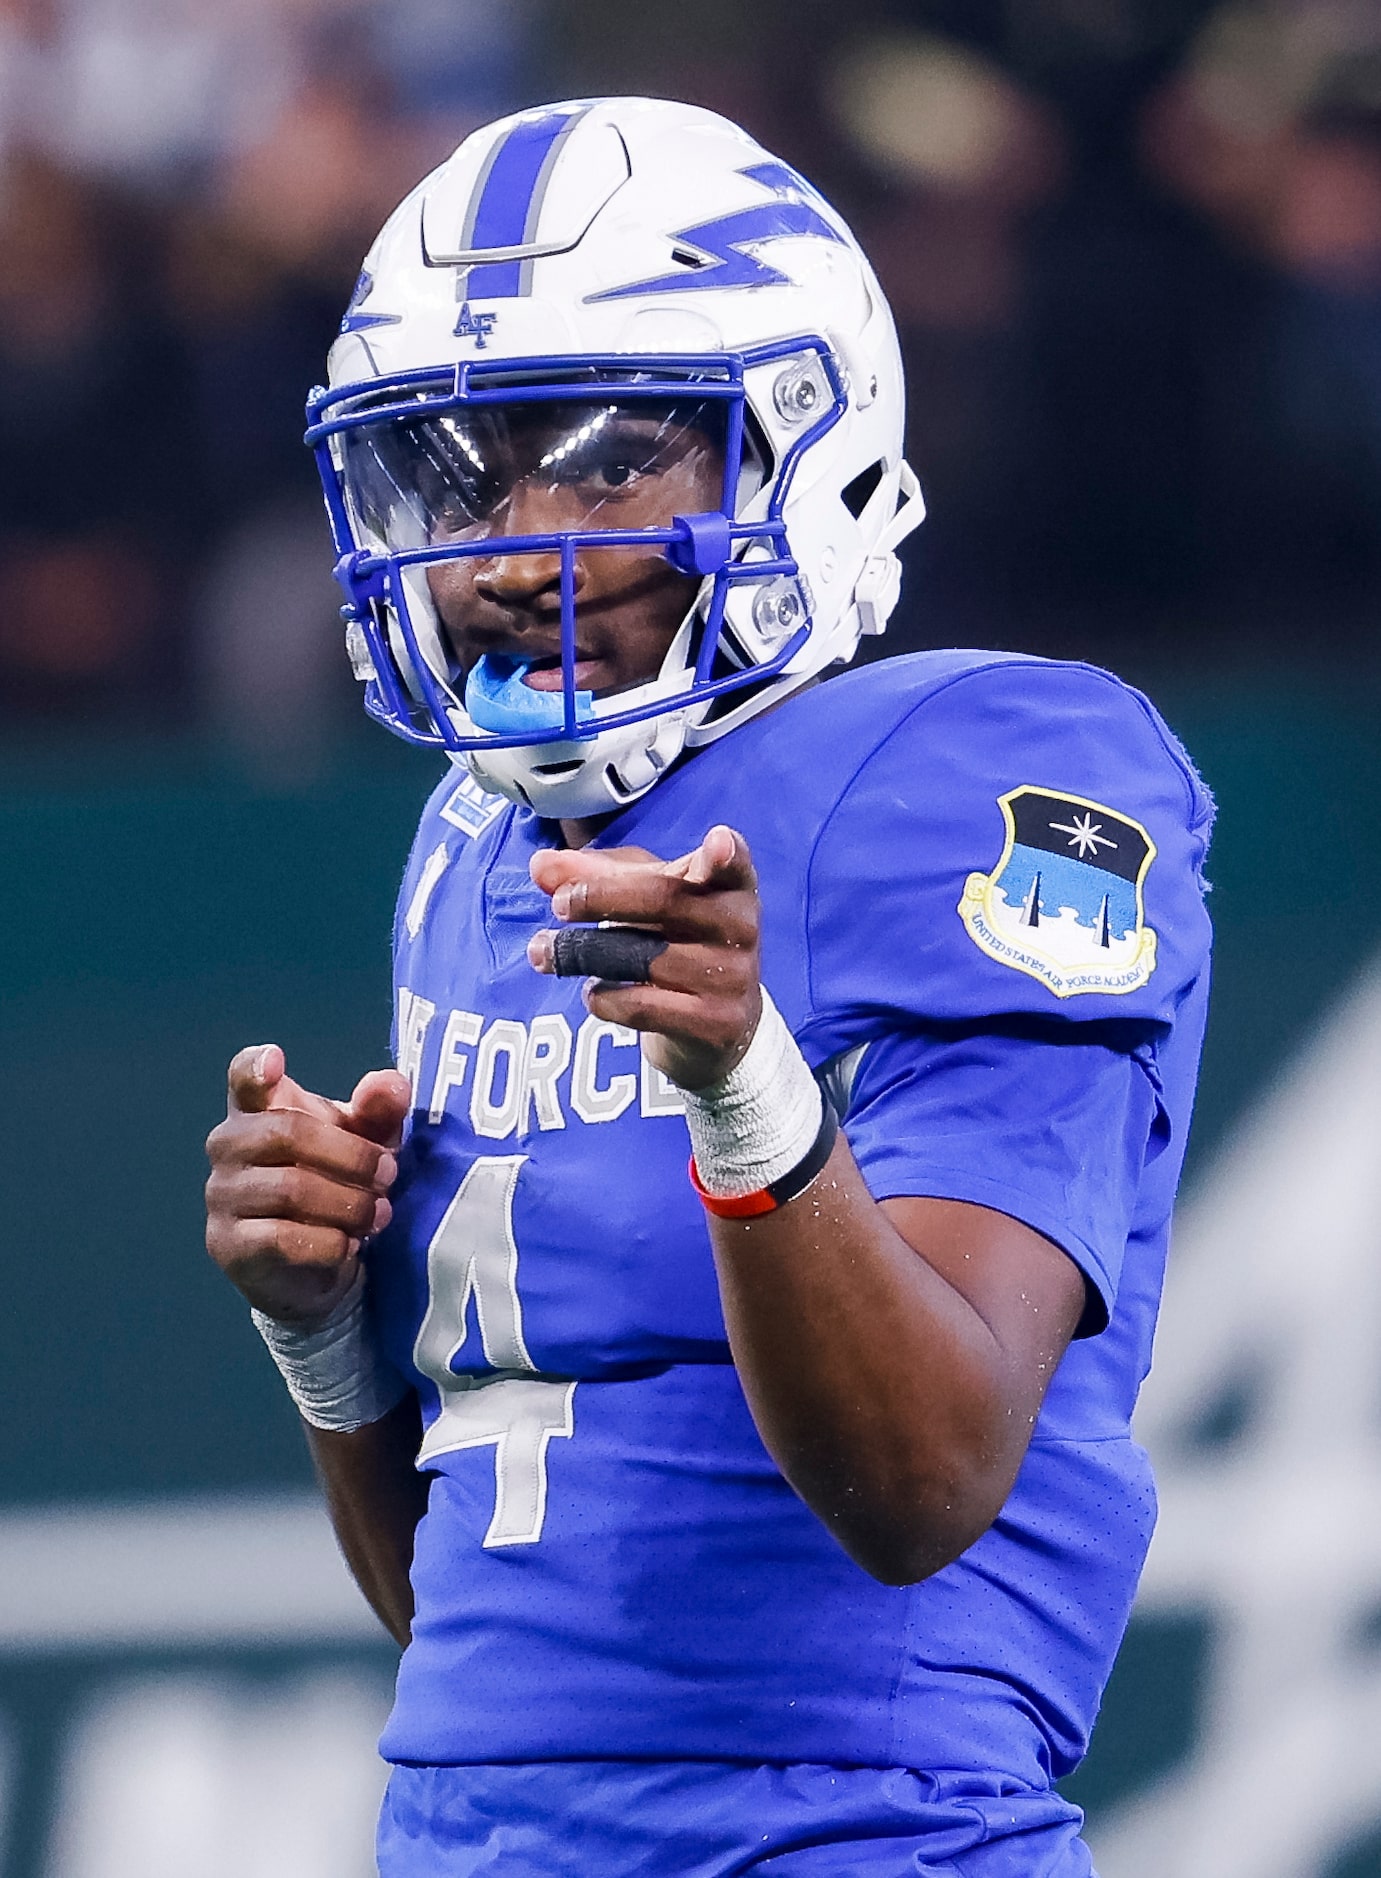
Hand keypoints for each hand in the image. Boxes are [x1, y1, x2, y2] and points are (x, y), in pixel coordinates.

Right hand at [205, 1045, 409, 1326]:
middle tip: (389, 1175)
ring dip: (348, 1202)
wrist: (322, 1268)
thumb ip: (379, 1113)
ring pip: (290, 1188)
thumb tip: (392, 1084)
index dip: (255, 1066)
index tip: (276, 1059)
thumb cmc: (340, 1186)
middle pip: (287, 1132)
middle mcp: (229, 1146)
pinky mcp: (227, 1245)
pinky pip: (281, 1238)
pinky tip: (350, 1244)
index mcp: (258, 1110)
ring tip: (379, 1214)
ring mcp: (222, 1196)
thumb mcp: (368, 1144)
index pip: (244, 1077)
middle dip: (351, 1155)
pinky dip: (329, 1242)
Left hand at [528, 825, 761, 1090]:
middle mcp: (741, 926)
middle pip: (664, 900)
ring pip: (642, 956)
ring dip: (583, 954)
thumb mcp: (642, 896)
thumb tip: (539, 866)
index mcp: (730, 883)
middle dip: (600, 897)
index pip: (733, 863)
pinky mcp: (717, 1022)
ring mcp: (733, 977)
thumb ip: (593, 874)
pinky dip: (604, 998)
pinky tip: (593, 992)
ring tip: (547, 953)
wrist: (717, 1024)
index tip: (717, 842)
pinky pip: (643, 1005)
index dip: (726, 853)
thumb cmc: (676, 938)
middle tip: (558, 905)